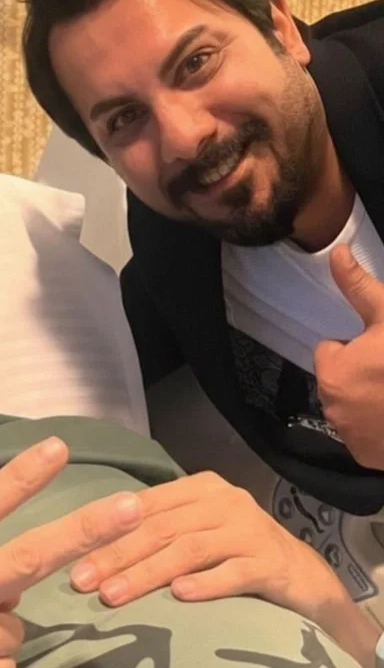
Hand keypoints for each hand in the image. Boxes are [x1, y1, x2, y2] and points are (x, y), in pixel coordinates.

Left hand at [69, 471, 349, 626]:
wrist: (303, 575)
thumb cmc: (237, 550)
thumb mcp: (199, 529)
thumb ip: (162, 528)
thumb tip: (98, 544)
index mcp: (200, 488)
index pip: (146, 507)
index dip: (108, 531)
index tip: (74, 558)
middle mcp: (223, 501)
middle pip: (162, 528)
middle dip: (118, 555)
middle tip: (83, 581)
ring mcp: (248, 529)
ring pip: (189, 549)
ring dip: (147, 573)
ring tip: (114, 595)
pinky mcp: (270, 562)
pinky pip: (233, 572)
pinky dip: (205, 584)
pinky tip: (179, 597)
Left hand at [315, 243, 383, 467]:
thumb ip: (358, 287)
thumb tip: (336, 251)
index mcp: (333, 371)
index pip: (330, 350)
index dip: (356, 347)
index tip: (380, 349)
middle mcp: (331, 406)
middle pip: (340, 379)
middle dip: (361, 374)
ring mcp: (348, 436)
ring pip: (351, 405)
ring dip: (368, 400)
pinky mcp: (364, 457)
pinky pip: (364, 434)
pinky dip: (376, 428)